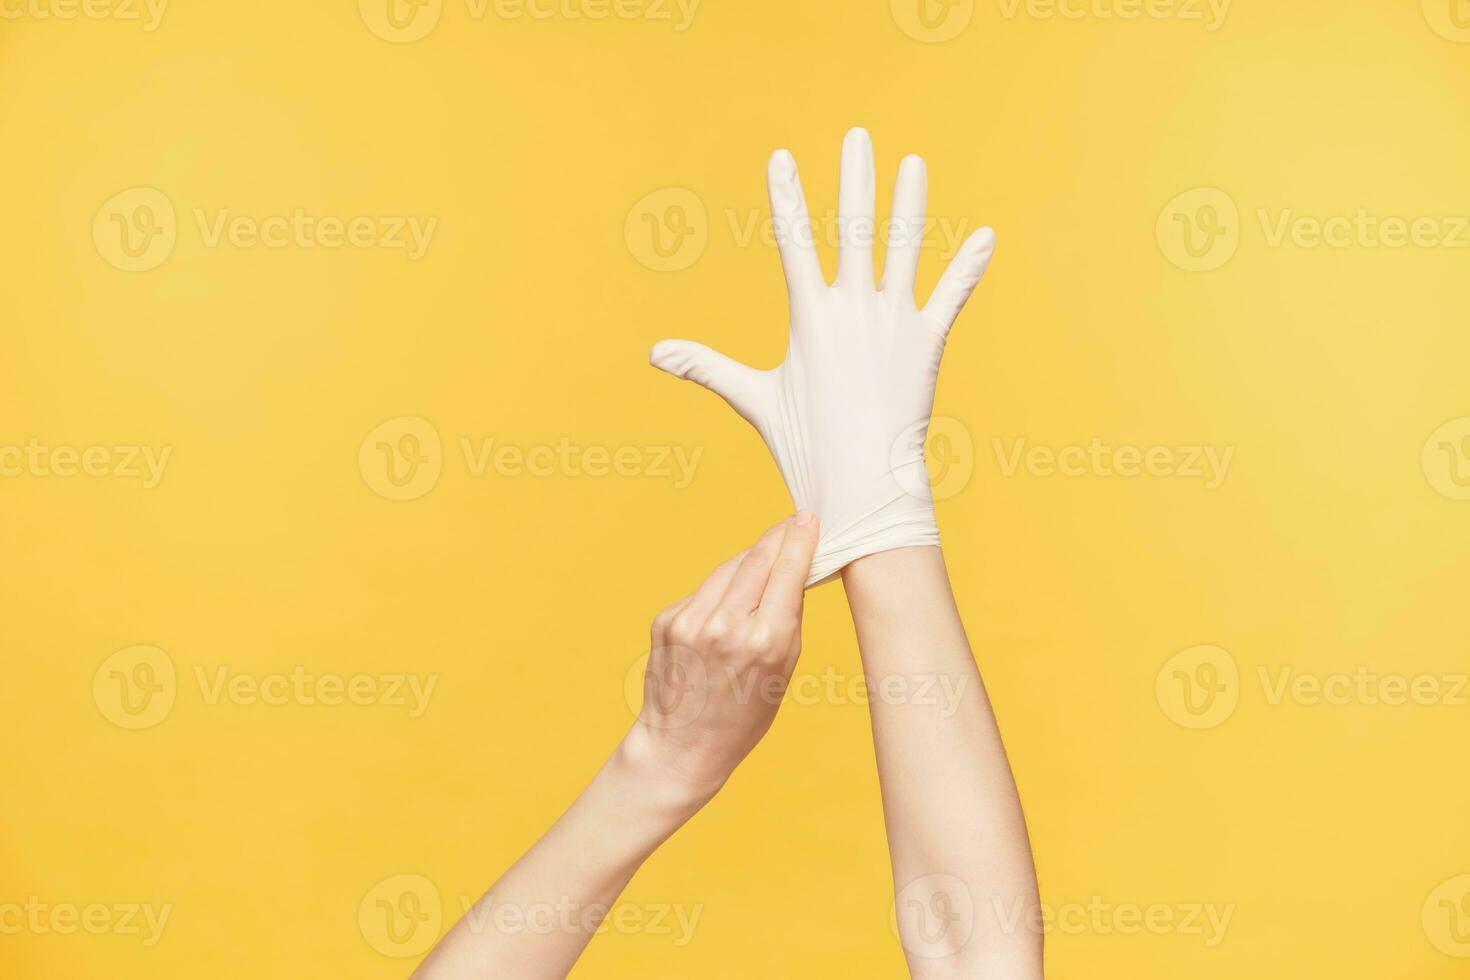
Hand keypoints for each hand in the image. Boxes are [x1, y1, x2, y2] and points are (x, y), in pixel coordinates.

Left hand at [629, 513, 819, 805]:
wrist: (681, 746)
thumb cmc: (742, 715)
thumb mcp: (783, 671)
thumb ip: (788, 618)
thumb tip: (794, 568)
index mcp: (765, 641)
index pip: (786, 570)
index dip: (799, 539)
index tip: (807, 518)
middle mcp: (726, 625)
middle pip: (757, 559)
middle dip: (776, 539)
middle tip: (790, 525)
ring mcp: (691, 621)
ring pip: (728, 569)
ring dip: (748, 561)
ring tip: (764, 561)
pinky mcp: (666, 620)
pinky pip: (703, 591)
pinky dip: (720, 591)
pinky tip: (726, 608)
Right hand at [651, 128, 994, 583]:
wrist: (862, 488)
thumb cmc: (804, 447)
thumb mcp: (753, 399)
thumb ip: (706, 366)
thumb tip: (654, 354)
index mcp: (810, 317)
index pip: (794, 242)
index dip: (787, 197)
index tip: (781, 157)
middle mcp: (854, 310)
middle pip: (855, 228)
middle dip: (856, 178)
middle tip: (858, 136)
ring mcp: (894, 324)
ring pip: (905, 249)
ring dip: (910, 203)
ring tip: (914, 163)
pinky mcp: (927, 344)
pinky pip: (951, 296)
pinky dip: (969, 267)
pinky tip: (987, 237)